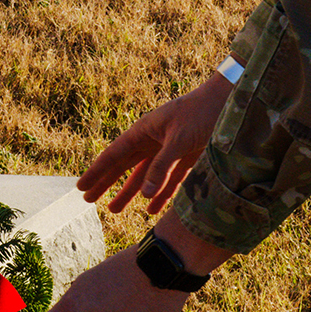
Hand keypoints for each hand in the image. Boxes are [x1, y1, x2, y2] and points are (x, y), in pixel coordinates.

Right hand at [78, 72, 231, 215]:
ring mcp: (169, 149)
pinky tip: (151, 208)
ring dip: (130, 193)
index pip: (114, 155)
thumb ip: (161, 166)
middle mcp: (153, 140)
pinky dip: (160, 194)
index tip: (80, 187)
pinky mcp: (186, 157)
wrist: (230, 102)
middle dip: (106, 183)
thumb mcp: (179, 139)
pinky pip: (168, 179)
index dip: (97, 172)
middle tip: (88, 200)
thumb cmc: (201, 113)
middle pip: (124, 167)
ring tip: (113, 209)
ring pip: (145, 176)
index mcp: (144, 131)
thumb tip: (144, 194)